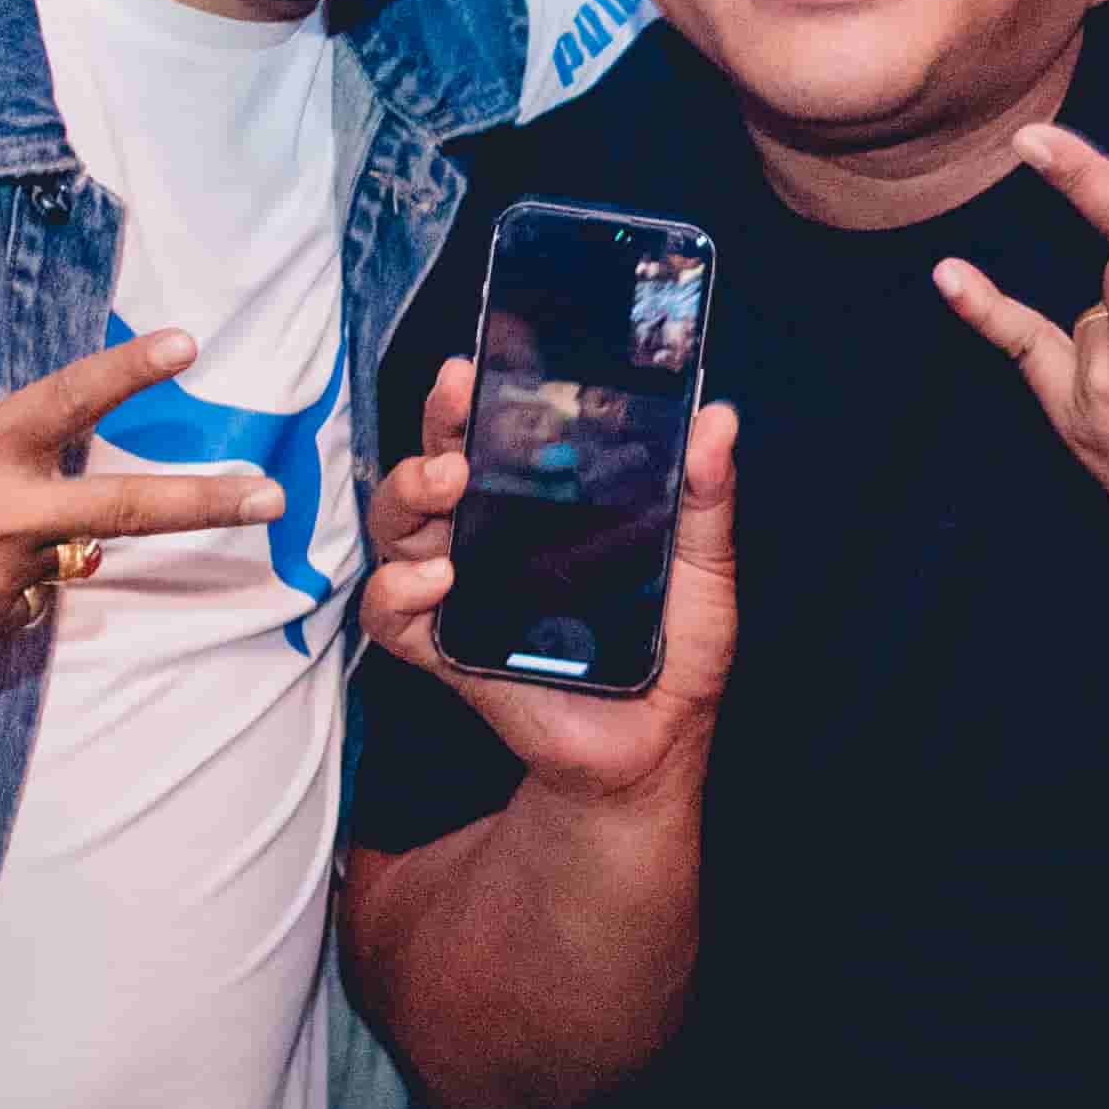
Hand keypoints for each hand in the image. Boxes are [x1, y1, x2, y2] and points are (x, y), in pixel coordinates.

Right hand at [0, 327, 288, 658]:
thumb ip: (5, 437)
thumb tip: (62, 460)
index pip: (70, 402)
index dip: (131, 371)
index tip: (190, 345)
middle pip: (124, 513)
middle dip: (207, 503)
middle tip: (274, 497)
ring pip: (57, 557)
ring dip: (31, 538)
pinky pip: (16, 597)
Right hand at [353, 358, 741, 796]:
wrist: (652, 747)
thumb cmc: (673, 657)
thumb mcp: (702, 569)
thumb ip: (705, 498)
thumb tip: (717, 419)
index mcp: (541, 510)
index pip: (494, 436)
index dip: (477, 397)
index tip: (481, 361)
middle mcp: (489, 540)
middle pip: (434, 468)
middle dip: (434, 428)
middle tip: (459, 400)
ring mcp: (461, 593)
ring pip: (398, 528)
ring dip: (409, 494)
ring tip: (448, 484)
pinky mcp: (446, 651)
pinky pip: (390, 614)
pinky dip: (399, 590)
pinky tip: (439, 579)